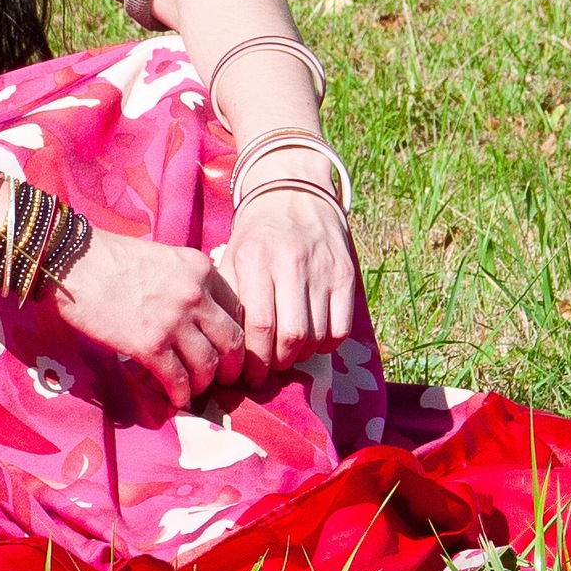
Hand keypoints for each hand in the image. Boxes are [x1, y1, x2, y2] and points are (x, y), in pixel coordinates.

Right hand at [52, 230, 245, 410]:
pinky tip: (175, 398)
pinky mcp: (150, 344)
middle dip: (232, 366)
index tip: (227, 349)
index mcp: (201, 268)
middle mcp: (195, 294)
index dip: (235, 334)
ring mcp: (174, 321)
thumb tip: (198, 313)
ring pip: (208, 365)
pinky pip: (178, 379)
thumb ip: (187, 280)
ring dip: (204, 383)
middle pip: (232, 341)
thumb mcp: (164, 258)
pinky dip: (180, 394)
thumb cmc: (111, 258)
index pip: (237, 309)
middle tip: (224, 379)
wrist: (75, 262)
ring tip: (194, 390)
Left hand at [219, 184, 357, 388]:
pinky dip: (326, 345)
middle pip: (291, 335)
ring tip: (287, 355)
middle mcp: (291, 262)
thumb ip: (229, 297)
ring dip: (301, 356)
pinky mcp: (346, 274)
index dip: (254, 359)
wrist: (293, 195)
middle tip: (268, 370)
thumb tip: (224, 347)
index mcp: (254, 258)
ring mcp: (323, 268)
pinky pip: (341, 328)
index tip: (248, 375)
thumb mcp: (231, 256)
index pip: (259, 324)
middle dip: (278, 363)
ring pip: (317, 335)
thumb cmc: (256, 236)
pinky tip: (311, 342)